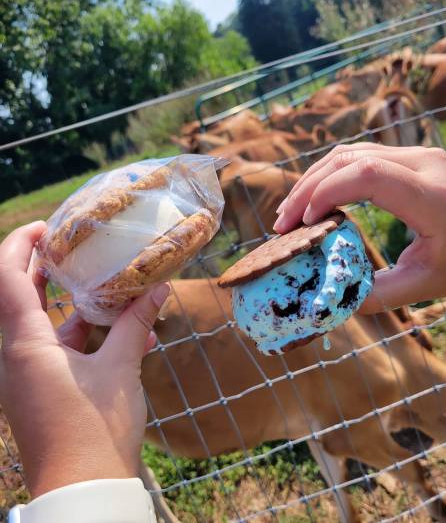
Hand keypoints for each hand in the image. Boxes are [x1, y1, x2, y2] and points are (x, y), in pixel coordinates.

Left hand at [0, 222, 168, 497]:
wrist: (85, 489)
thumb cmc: (96, 427)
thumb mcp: (120, 368)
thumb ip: (135, 324)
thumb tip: (159, 287)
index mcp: (26, 344)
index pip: (8, 279)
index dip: (21, 245)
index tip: (46, 227)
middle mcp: (18, 355)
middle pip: (21, 296)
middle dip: (46, 269)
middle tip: (75, 247)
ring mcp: (29, 373)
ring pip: (48, 325)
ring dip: (81, 308)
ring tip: (119, 292)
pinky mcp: (44, 389)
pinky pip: (61, 351)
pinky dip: (89, 339)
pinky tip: (132, 337)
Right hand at [274, 143, 445, 311]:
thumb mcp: (429, 284)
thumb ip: (379, 293)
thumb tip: (333, 299)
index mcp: (433, 197)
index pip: (368, 175)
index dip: (326, 193)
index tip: (304, 224)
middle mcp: (424, 163)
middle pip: (349, 159)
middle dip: (307, 189)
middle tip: (283, 224)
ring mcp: (417, 153)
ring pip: (349, 152)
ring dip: (314, 179)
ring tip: (291, 212)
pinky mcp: (409, 155)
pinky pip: (359, 155)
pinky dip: (330, 175)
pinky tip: (316, 198)